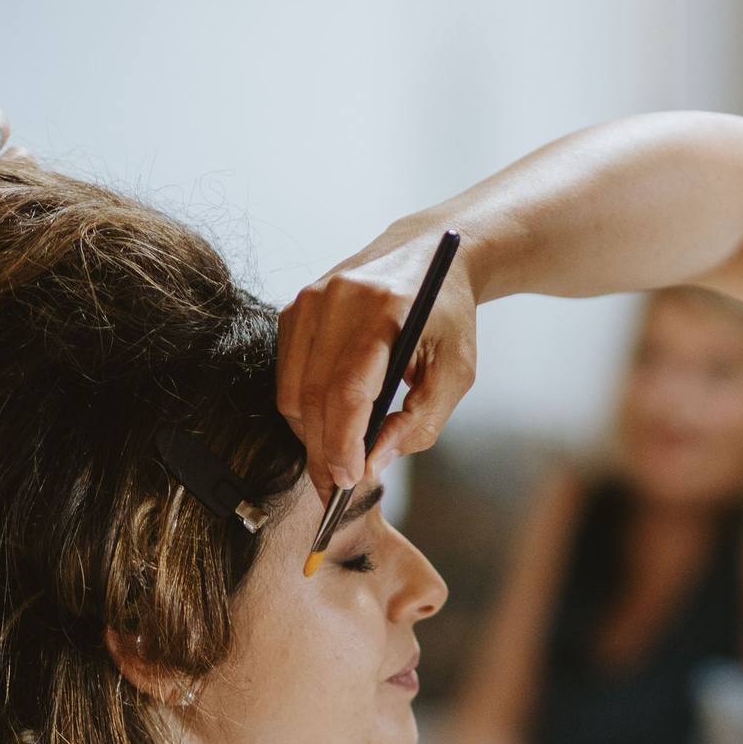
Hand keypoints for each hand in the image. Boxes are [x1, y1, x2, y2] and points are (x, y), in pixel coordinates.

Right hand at [277, 228, 479, 498]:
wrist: (425, 254)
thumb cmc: (446, 318)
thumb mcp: (456, 372)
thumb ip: (420, 422)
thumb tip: (373, 462)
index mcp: (387, 310)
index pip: (348, 389)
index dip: (343, 444)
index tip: (349, 482)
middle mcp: (340, 298)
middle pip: (313, 396)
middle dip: (322, 452)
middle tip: (336, 489)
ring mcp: (310, 299)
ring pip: (292, 391)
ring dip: (309, 435)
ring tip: (336, 458)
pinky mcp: (295, 306)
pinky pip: (286, 375)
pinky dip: (302, 408)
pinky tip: (328, 420)